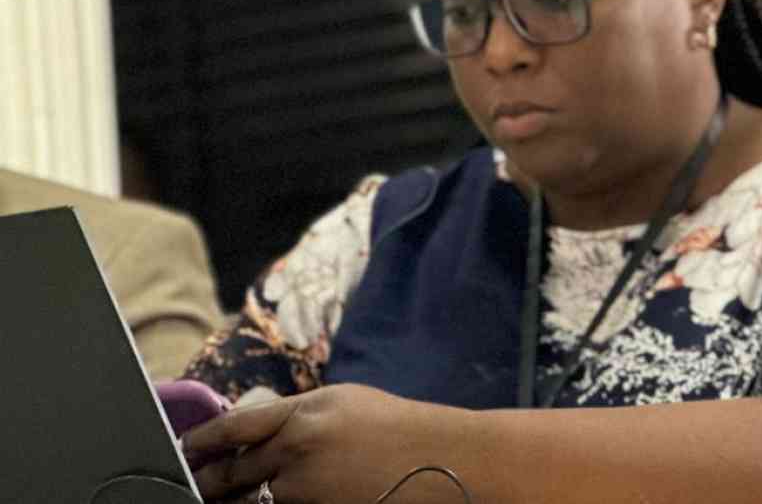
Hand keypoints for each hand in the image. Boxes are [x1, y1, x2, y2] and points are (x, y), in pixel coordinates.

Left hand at [183, 384, 474, 502]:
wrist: (441, 460)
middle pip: (230, 472)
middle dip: (204, 481)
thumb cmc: (397, 427)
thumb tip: (251, 431)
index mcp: (303, 413)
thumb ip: (295, 415)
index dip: (202, 440)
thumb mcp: (344, 403)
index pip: (233, 427)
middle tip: (191, 484)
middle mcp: (296, 449)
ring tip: (216, 499)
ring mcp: (305, 488)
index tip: (186, 448)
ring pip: (244, 502)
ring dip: (227, 503)